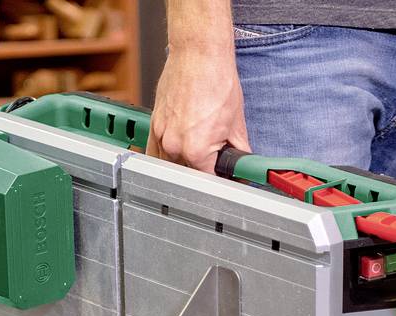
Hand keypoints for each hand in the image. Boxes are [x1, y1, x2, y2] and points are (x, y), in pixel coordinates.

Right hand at [148, 48, 250, 173]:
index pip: (207, 180)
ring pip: (169, 164)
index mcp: (195, 150)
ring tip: (198, 154)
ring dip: (183, 165)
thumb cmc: (216, 80)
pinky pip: (154, 150)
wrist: (198, 54)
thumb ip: (238, 150)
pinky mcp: (154, 123)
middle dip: (202, 171)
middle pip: (187, 174)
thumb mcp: (236, 122)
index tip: (225, 178)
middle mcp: (174, 145)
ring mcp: (160, 134)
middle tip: (216, 163)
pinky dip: (165, 155)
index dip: (220, 180)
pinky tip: (177, 152)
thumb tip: (242, 164)